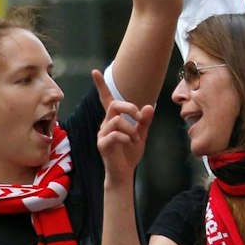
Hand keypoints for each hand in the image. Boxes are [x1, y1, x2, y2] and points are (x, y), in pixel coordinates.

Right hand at [94, 70, 153, 184]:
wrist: (124, 173)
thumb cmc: (130, 153)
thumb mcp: (141, 134)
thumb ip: (145, 121)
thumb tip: (149, 106)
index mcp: (113, 119)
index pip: (106, 99)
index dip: (101, 85)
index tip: (95, 71)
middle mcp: (105, 124)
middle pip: (114, 105)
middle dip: (130, 108)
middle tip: (140, 118)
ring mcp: (102, 134)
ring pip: (117, 120)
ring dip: (131, 128)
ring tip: (136, 139)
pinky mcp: (102, 145)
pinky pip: (115, 134)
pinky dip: (126, 137)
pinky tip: (130, 143)